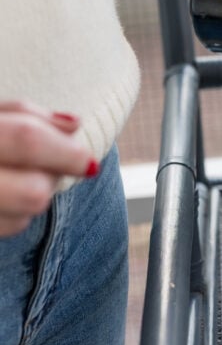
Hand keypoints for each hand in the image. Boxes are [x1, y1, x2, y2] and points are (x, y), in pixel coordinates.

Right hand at [0, 102, 97, 236]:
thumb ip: (24, 115)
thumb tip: (74, 126)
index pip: (25, 141)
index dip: (65, 151)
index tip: (89, 161)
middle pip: (33, 191)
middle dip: (51, 178)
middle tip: (47, 164)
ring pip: (22, 217)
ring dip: (33, 198)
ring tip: (16, 177)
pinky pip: (6, 230)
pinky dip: (13, 216)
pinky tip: (0, 198)